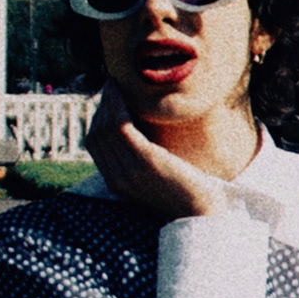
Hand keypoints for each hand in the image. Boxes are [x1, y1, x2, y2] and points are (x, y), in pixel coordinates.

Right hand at [88, 89, 231, 222]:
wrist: (203, 214)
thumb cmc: (187, 193)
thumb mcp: (158, 177)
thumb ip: (144, 161)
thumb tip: (144, 133)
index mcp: (117, 184)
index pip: (95, 144)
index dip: (98, 117)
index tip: (109, 98)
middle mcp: (117, 179)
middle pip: (97, 134)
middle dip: (101, 105)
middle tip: (112, 85)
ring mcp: (129, 171)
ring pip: (106, 128)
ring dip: (108, 101)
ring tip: (115, 84)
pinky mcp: (145, 162)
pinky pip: (121, 128)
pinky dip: (118, 107)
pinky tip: (123, 94)